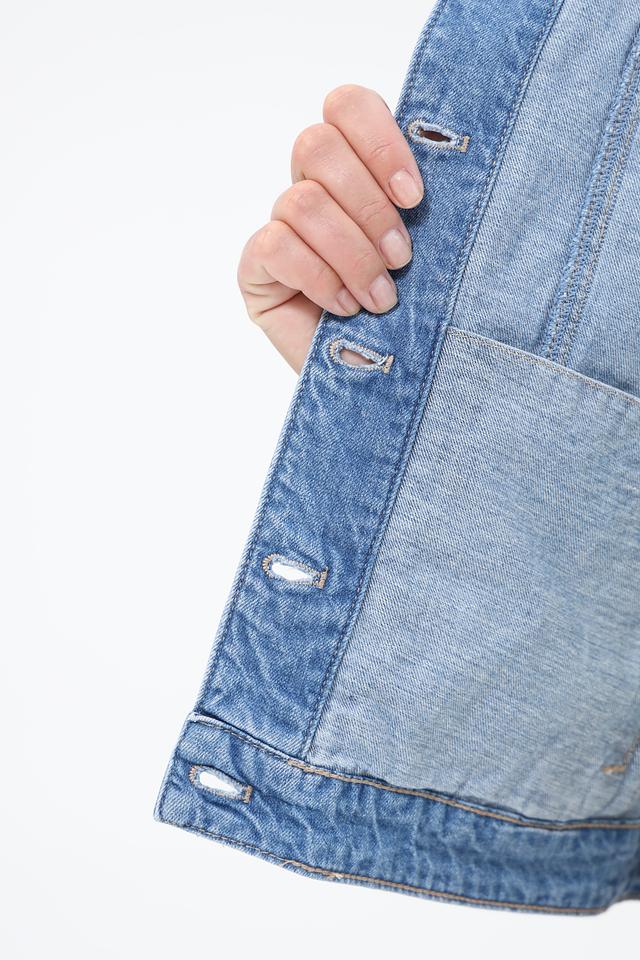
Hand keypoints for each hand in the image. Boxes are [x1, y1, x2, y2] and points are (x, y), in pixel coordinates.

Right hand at [237, 85, 424, 373]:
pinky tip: (344, 307)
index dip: (379, 141)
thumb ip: (419, 206)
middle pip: (315, 145)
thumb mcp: (431, 255)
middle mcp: (312, 189)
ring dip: (351, 253)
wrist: (382, 384)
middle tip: (402, 258)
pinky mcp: (256, 268)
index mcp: (355, 170)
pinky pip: (276, 245)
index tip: (414, 199)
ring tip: (381, 297)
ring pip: (302, 201)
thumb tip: (442, 163)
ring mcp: (279, 228)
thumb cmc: (411, 317)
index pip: (346, 107)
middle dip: (368, 206)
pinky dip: (318, 277)